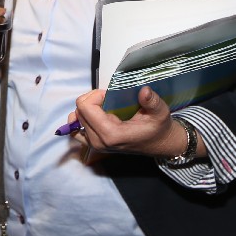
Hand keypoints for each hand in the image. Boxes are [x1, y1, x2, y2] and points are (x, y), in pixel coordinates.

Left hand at [68, 87, 200, 158]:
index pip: (86, 107)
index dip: (96, 95)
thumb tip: (144, 90)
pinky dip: (79, 119)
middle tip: (109, 98)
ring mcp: (94, 145)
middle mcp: (98, 141)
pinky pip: (75, 130)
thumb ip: (152, 102)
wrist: (158, 144)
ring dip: (88, 106)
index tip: (110, 94)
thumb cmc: (158, 128)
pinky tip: (91, 113)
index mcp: (111, 134)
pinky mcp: (92, 144)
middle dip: (92, 99)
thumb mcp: (160, 112)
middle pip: (79, 111)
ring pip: (77, 117)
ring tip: (104, 105)